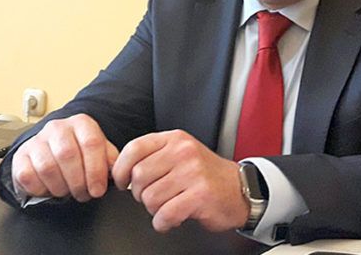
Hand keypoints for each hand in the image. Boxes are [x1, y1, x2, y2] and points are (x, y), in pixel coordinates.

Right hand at [11, 114, 118, 202]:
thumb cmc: (79, 153)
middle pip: (68, 155)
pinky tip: (50, 189)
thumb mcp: (100, 152)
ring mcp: (37, 140)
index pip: (91, 143)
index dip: (96, 170)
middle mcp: (58, 127)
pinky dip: (41, 189)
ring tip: (68, 191)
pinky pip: (28, 176)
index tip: (98, 189)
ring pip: (47, 167)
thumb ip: (110, 159)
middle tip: (84, 194)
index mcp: (81, 123)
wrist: (51, 150)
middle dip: (78, 182)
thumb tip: (118, 170)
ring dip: (60, 187)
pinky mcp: (20, 156)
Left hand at [111, 129, 249, 232]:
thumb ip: (154, 156)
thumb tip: (120, 171)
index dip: (120, 169)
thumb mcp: (181, 154)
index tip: (121, 181)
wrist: (241, 189)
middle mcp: (183, 152)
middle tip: (153, 197)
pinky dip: (163, 222)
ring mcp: (193, 173)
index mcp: (174, 139)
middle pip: (139, 177)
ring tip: (168, 206)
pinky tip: (172, 218)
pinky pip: (165, 214)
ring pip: (150, 198)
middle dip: (140, 194)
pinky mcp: (200, 195)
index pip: (134, 148)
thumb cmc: (205, 175)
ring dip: (154, 210)